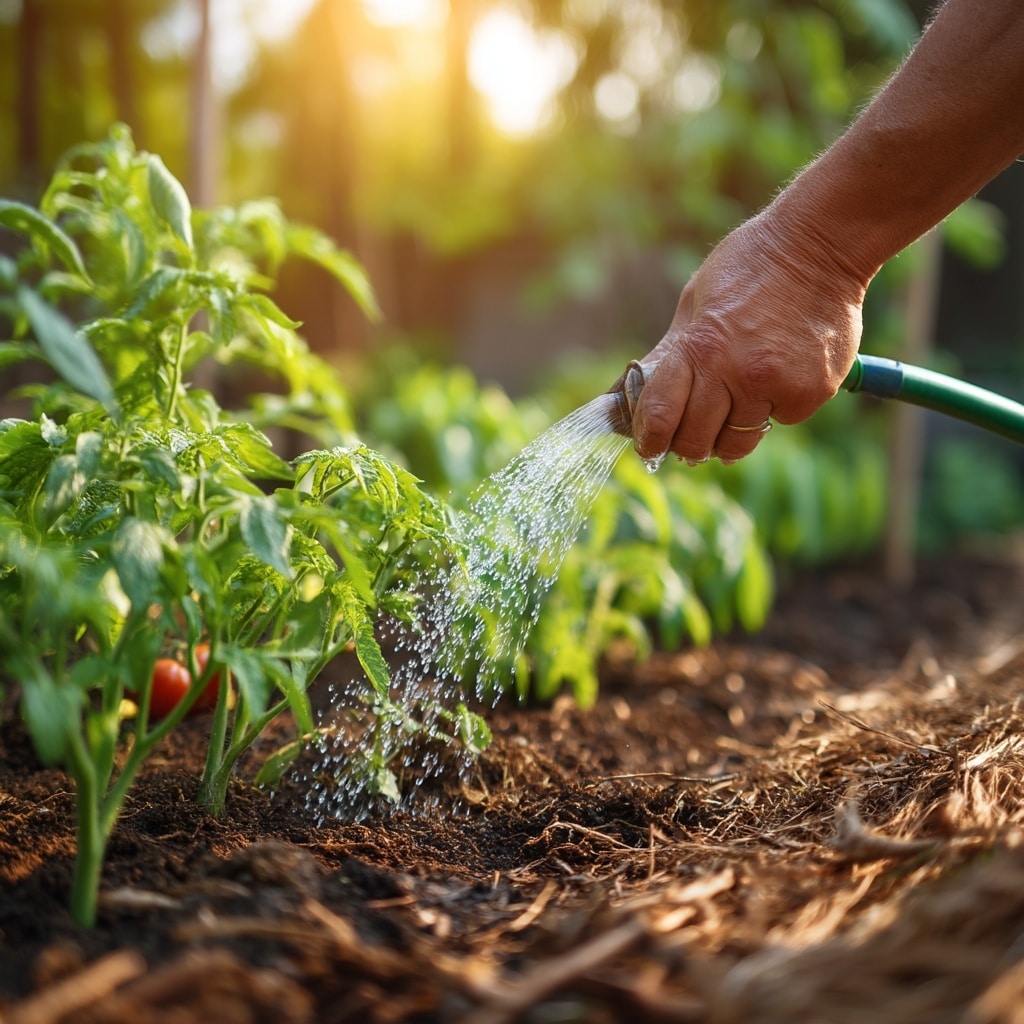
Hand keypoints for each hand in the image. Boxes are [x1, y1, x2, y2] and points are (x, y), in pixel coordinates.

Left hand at [630, 207, 867, 463]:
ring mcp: (776, 385)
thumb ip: (670, 354)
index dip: (650, 439)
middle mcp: (736, 373)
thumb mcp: (694, 303)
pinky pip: (781, 420)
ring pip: (740, 439)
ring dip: (732, 429)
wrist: (821, 242)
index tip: (649, 447)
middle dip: (689, 444)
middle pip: (697, 441)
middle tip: (692, 435)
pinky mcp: (811, 393)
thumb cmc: (750, 269)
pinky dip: (776, 407)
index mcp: (699, 348)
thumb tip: (628, 393)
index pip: (661, 415)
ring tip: (739, 395)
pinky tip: (781, 371)